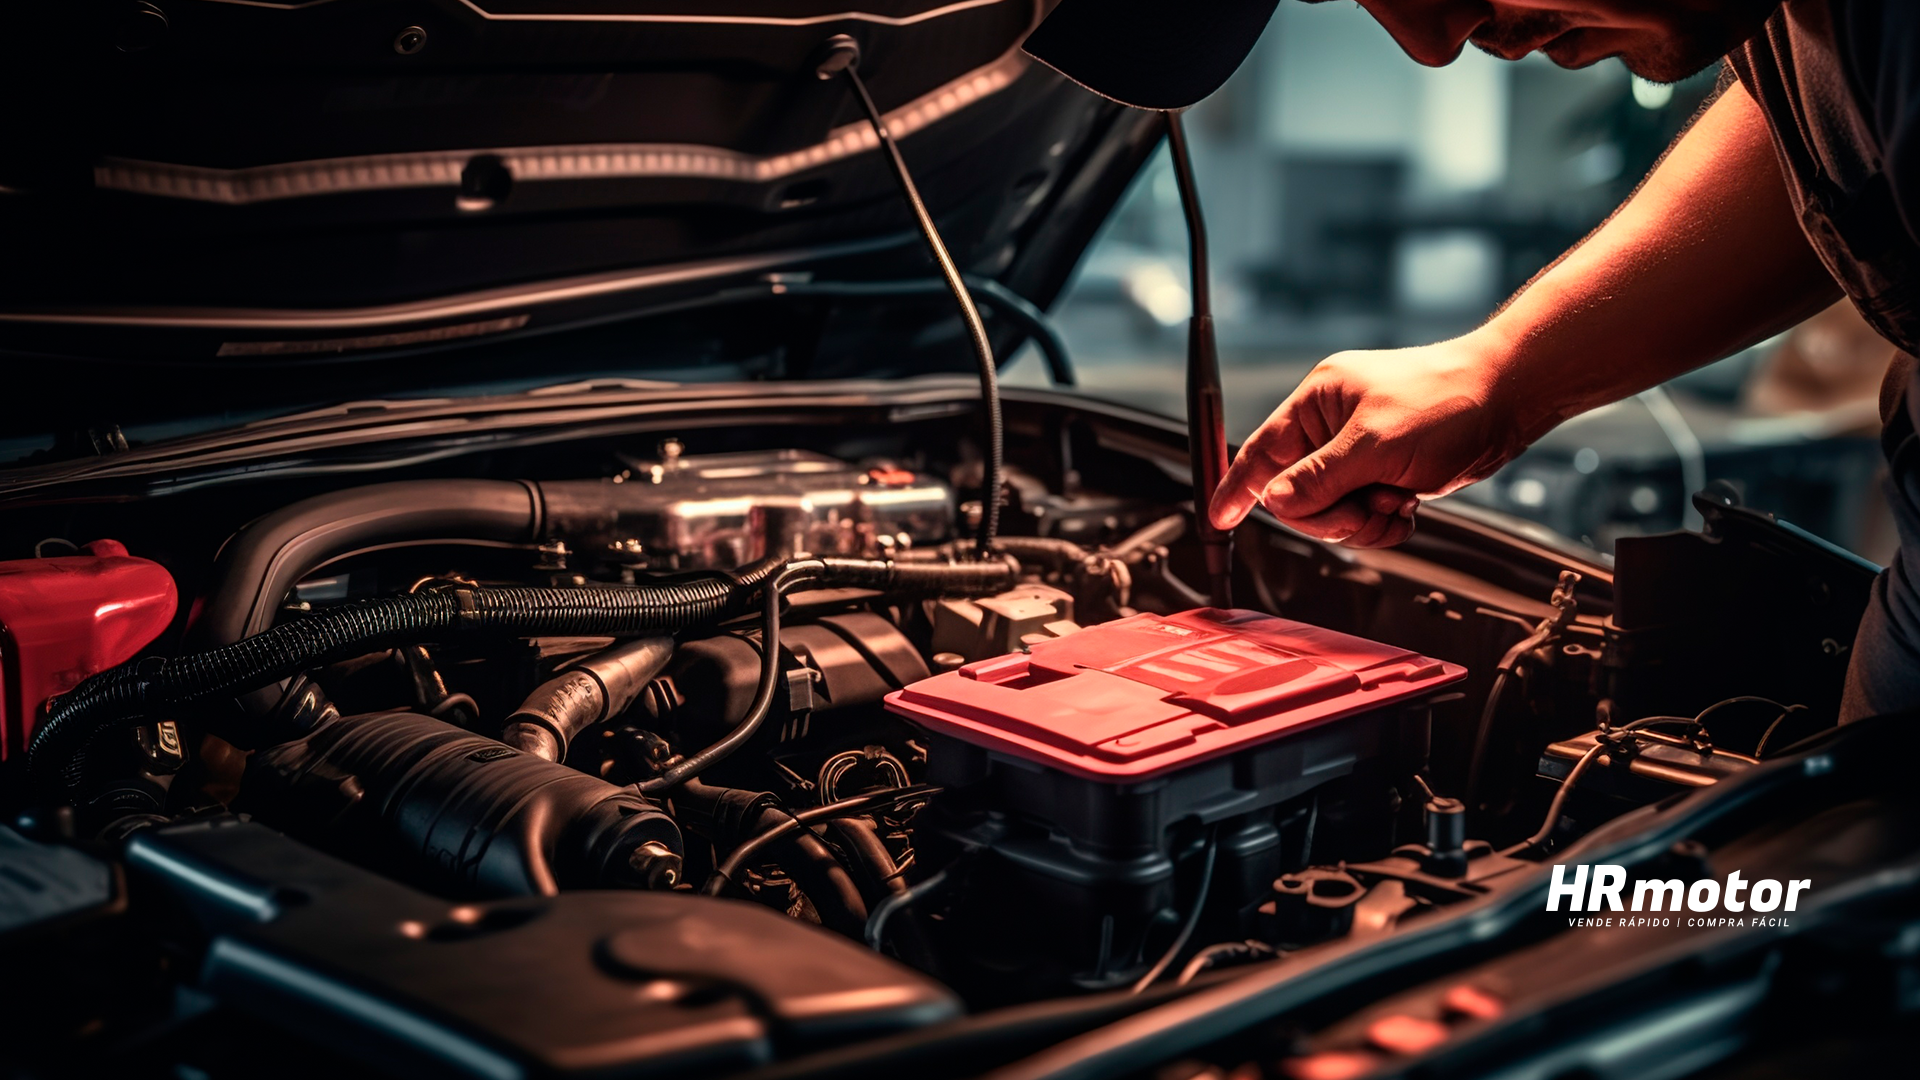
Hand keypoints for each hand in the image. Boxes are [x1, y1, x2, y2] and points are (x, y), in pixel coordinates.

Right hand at [1207, 338, 1526, 546]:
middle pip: (1298, 495)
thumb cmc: (1448, 400)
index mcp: (1317, 403)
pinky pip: (1362, 515)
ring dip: (1362, 520)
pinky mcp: (1384, 472)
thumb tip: (1275, 502)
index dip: (1237, 487)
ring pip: (1332, 512)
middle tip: (1366, 506)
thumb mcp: (1375, 444)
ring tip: (1395, 502)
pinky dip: (1382, 521)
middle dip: (1332, 513)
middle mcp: (1331, 426)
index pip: (1261, 452)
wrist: (1509, 398)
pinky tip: (1406, 505)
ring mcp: (1358, 452)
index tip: (1219, 518)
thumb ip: (1320, 478)